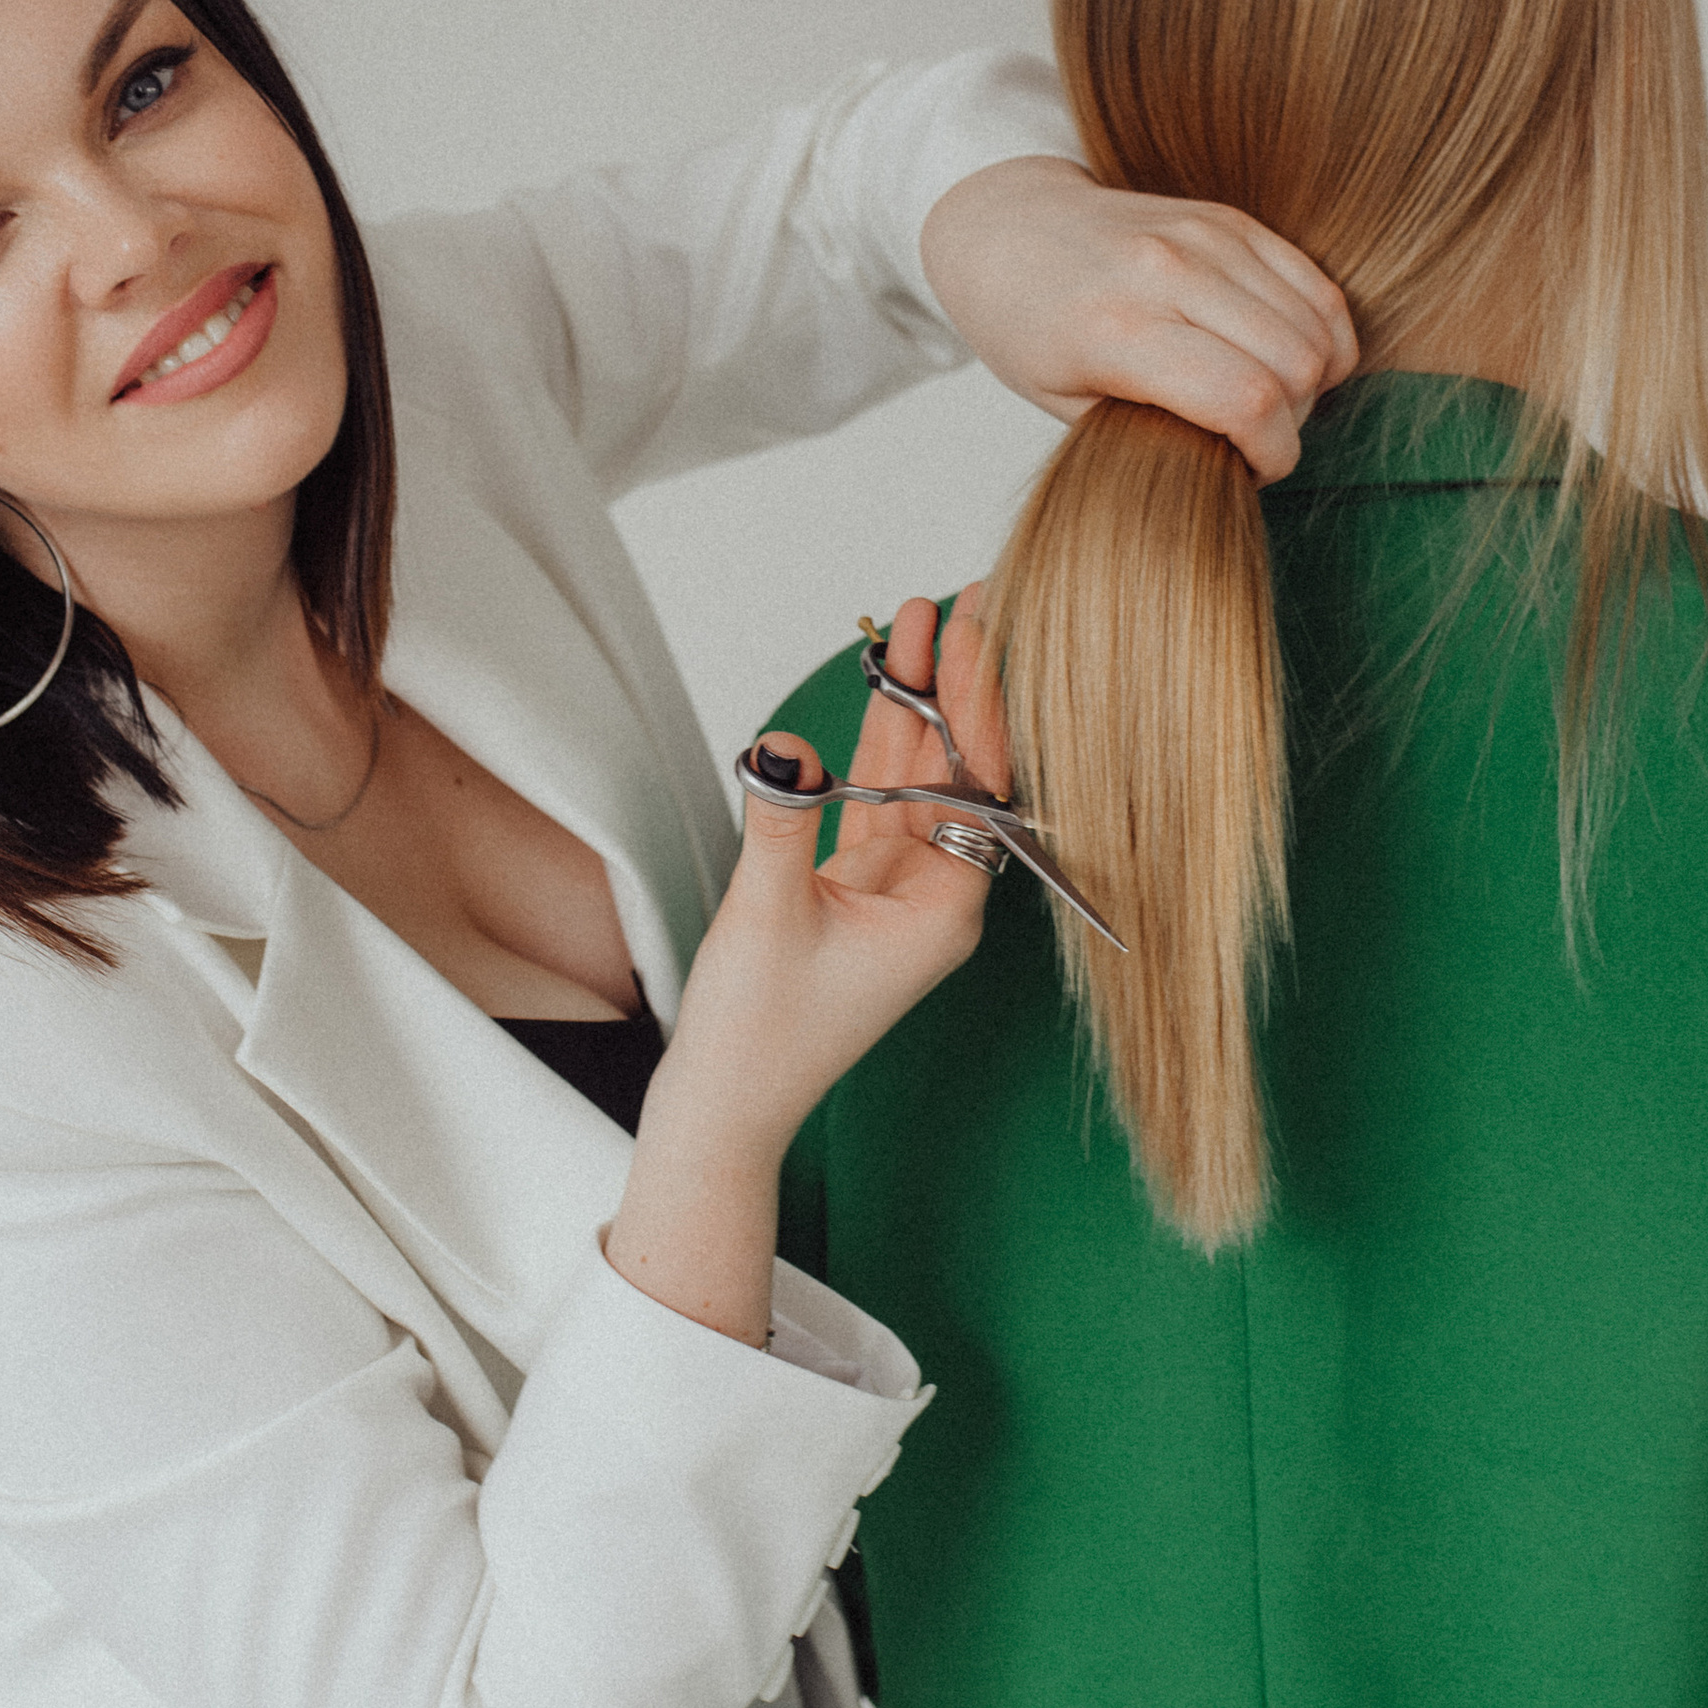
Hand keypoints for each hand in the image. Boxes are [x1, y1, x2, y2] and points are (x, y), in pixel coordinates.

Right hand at [606, 596, 1003, 1342]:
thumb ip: (780, 821)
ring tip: (916, 621)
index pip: (978, 783)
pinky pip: (874, 798)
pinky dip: (873, 744)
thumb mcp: (767, 917)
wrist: (725, 1106)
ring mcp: (894, 890)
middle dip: (953, 685)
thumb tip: (783, 747)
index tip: (981, 631)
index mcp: (944, 909)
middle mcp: (932, 895)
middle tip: (963, 601)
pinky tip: (880, 689)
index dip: (979, 702)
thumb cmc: (758, 1037)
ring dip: (912, 702)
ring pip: (913, 776)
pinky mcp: (854, 889)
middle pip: (955, 770)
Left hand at [920, 153, 1355, 481]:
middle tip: (1254, 438)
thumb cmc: (1026, 326)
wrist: (1006, 227)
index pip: (1246, 401)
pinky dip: (1323, 332)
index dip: (1274, 453)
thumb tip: (1234, 460)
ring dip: (1313, 378)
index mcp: (1119, 330)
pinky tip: (1293, 359)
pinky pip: (1315, 283)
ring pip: (1317, 323)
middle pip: (1295, 363)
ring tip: (1269, 400)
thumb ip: (1152, 432)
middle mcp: (1169, 273)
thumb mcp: (1065, 404)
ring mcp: (1205, 237)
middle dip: (1292, 420)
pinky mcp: (1229, 220)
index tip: (1256, 470)